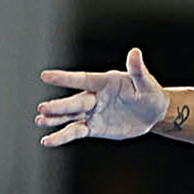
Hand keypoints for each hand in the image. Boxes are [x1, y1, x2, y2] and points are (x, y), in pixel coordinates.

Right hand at [36, 48, 170, 147]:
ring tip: (40, 121)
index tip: (45, 76)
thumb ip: (138, 70)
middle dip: (59, 106)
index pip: (82, 79)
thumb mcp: (146, 82)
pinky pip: (76, 132)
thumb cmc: (150, 92)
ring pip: (71, 117)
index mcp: (105, 82)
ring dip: (56, 119)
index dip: (65, 78)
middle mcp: (95, 96)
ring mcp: (93, 112)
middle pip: (75, 102)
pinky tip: (48, 140)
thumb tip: (135, 52)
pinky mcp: (94, 127)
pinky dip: (63, 136)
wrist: (152, 112)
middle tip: (43, 109)